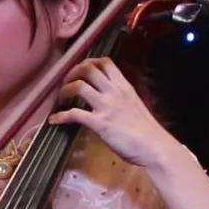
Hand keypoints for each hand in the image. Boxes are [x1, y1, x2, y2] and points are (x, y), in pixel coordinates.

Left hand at [48, 58, 175, 169]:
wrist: (154, 146)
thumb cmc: (146, 130)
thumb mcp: (134, 105)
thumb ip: (119, 98)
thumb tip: (105, 98)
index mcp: (124, 86)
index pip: (105, 62)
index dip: (88, 62)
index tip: (80, 69)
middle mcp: (114, 91)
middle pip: (88, 69)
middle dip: (72, 72)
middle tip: (66, 82)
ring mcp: (106, 106)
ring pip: (79, 86)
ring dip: (64, 90)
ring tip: (60, 99)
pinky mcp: (100, 123)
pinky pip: (74, 114)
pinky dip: (61, 116)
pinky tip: (54, 120)